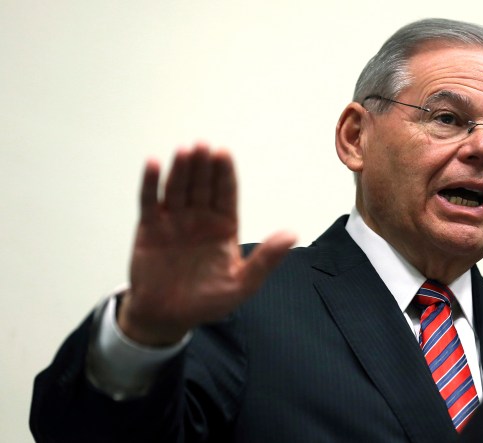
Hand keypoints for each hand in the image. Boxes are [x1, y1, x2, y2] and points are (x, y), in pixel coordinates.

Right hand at [118, 142, 295, 345]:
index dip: (224, 174)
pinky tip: (153, 163)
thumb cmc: (208, 301)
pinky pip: (149, 201)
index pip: (226, 194)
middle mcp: (200, 218)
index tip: (224, 153)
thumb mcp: (242, 284)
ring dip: (180, 169)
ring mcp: (174, 221)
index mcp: (224, 227)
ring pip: (177, 188)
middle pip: (202, 186)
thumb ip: (266, 259)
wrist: (168, 318)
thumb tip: (292, 234)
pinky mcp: (150, 228)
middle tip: (203, 145)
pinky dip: (150, 183)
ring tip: (184, 151)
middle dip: (203, 166)